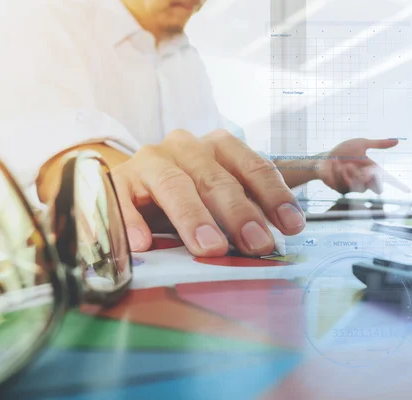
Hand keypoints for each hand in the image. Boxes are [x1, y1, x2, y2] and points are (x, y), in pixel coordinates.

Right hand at [111, 129, 305, 256]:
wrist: (135, 188)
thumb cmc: (191, 196)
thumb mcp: (224, 197)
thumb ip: (252, 209)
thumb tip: (285, 234)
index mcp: (221, 147)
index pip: (253, 167)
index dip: (274, 196)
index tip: (292, 225)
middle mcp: (188, 147)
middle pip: (217, 178)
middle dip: (240, 213)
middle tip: (258, 244)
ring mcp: (151, 160)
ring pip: (174, 184)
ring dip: (194, 217)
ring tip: (211, 248)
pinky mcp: (119, 180)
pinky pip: (123, 198)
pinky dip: (133, 221)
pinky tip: (144, 245)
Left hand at [316, 138, 409, 193]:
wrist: (325, 157)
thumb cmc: (343, 151)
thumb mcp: (362, 144)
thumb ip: (379, 144)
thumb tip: (397, 141)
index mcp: (371, 170)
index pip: (387, 180)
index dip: (399, 186)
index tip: (408, 191)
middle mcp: (365, 180)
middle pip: (376, 187)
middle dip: (367, 177)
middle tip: (359, 168)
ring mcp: (354, 187)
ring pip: (361, 187)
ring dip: (351, 173)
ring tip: (343, 164)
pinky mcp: (343, 190)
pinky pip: (348, 187)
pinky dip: (342, 175)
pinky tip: (336, 168)